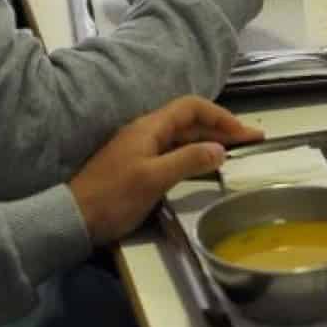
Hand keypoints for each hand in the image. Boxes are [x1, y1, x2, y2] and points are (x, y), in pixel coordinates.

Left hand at [70, 96, 262, 245]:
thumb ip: (188, 160)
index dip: (220, 116)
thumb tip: (220, 150)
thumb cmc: (113, 197)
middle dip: (221, 128)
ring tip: (235, 153)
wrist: (74, 219)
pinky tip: (206, 167)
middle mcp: (146, 132)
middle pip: (189, 121)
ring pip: (183, 137)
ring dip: (210, 141)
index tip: (244, 133)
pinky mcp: (138, 166)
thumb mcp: (154, 179)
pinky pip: (174, 152)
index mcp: (149, 127)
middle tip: (251, 142)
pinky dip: (195, 154)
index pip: (191, 107)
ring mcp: (141, 148)